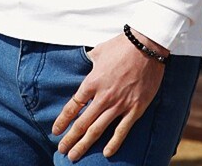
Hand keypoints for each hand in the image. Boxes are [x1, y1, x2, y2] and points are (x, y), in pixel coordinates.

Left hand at [52, 30, 167, 161]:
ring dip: (85, 144)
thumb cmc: (121, 46)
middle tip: (62, 150)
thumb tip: (85, 62)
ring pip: (98, 130)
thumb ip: (90, 61)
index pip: (73, 106)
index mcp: (92, 82)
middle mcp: (103, 96)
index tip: (55, 131)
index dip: (63, 120)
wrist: (145, 46)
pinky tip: (106, 153)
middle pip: (82, 123)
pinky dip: (114, 143)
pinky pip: (122, 130)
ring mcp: (119, 104)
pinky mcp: (135, 109)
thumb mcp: (98, 51)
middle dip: (70, 139)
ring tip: (75, 156)